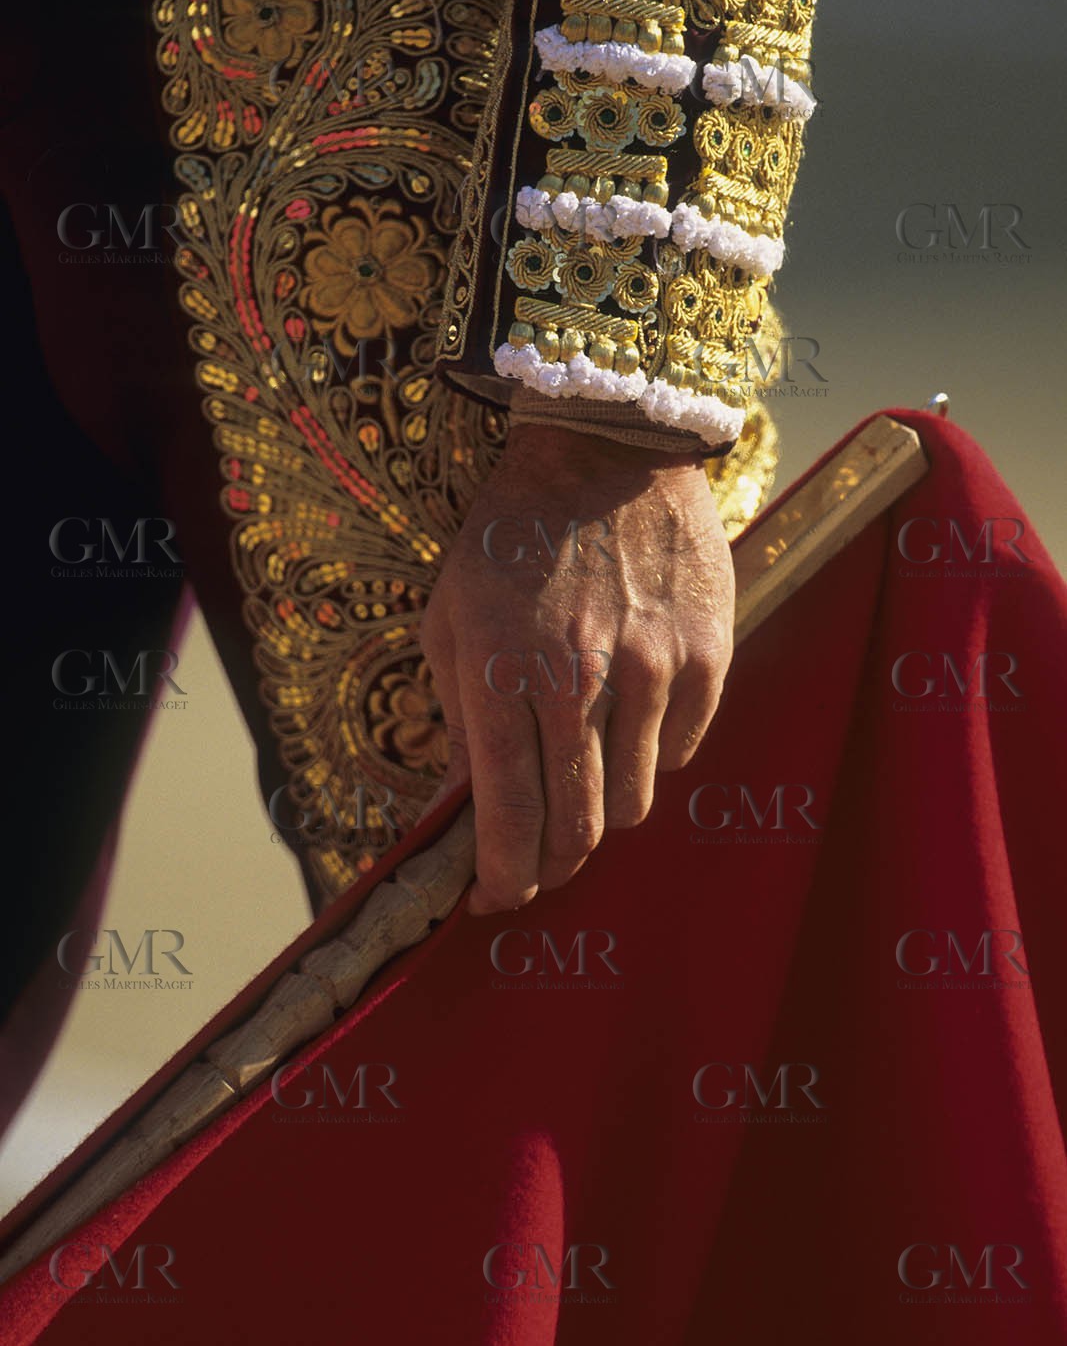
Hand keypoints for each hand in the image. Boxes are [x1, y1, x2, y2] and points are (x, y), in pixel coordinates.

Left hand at [420, 422, 734, 913]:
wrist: (607, 445)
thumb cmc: (511, 535)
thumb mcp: (452, 616)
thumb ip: (460, 717)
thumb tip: (466, 804)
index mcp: (502, 671)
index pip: (510, 816)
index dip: (503, 879)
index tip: (493, 901)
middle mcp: (580, 680)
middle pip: (580, 828)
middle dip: (554, 866)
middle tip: (539, 865)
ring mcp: (652, 669)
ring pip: (637, 801)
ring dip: (606, 811)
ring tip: (586, 776)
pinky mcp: (708, 655)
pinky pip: (682, 750)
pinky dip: (652, 758)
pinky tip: (631, 721)